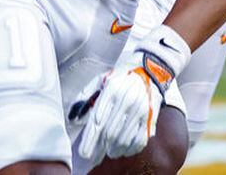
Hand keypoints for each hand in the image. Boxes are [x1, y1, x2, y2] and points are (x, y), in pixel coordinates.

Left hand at [70, 24, 190, 164]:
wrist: (151, 68)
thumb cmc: (121, 76)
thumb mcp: (101, 80)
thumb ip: (85, 97)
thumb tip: (73, 119)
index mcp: (112, 89)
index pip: (98, 120)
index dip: (90, 139)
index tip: (84, 152)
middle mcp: (127, 99)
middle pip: (110, 132)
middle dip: (99, 148)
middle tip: (92, 156)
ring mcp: (141, 109)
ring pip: (124, 139)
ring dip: (113, 150)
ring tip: (107, 152)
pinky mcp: (151, 116)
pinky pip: (139, 140)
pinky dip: (129, 149)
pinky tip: (122, 150)